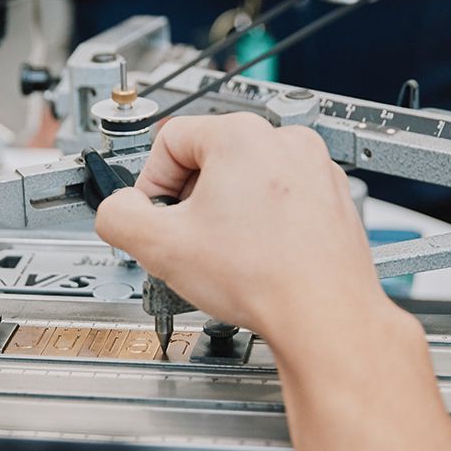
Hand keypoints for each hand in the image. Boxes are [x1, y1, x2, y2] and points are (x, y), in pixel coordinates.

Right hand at [94, 113, 398, 351]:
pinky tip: (259, 257)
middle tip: (190, 241)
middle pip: (211, 158)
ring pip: (249, 179)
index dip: (152, 183)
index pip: (169, 140)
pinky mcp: (333, 197)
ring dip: (229, 212)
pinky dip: (266, 223)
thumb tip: (117, 210)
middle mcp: (285, 141)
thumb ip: (119, 217)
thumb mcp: (161, 247)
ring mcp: (316, 168)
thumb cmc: (262, 278)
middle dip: (192, 199)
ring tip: (228, 254)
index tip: (157, 216)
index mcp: (241, 136)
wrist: (325, 315)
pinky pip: (284, 198)